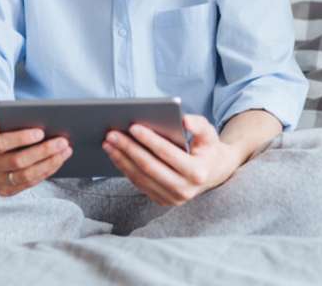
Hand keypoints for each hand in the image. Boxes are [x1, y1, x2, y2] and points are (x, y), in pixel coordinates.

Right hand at [0, 115, 72, 196]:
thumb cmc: (4, 130)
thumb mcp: (1, 121)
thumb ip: (3, 117)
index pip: (0, 143)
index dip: (21, 138)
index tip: (41, 132)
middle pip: (17, 162)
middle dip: (42, 151)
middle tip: (62, 141)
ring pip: (25, 176)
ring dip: (49, 163)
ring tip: (65, 151)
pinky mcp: (5, 190)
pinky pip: (29, 184)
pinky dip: (46, 172)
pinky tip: (58, 160)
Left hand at [102, 114, 239, 205]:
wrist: (213, 173)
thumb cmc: (208, 148)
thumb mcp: (209, 133)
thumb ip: (198, 125)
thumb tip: (183, 120)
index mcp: (197, 172)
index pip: (168, 154)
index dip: (149, 140)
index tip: (132, 126)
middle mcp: (185, 190)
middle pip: (149, 167)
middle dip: (129, 149)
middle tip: (112, 135)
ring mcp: (172, 199)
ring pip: (141, 177)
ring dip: (121, 159)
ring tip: (108, 144)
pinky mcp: (162, 201)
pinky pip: (139, 184)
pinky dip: (125, 169)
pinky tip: (116, 155)